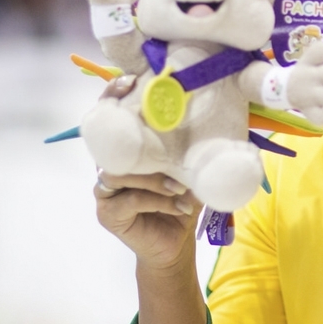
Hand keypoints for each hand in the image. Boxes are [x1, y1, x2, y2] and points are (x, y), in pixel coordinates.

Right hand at [93, 75, 201, 268]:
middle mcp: (111, 165)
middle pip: (106, 142)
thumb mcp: (190, 167)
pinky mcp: (108, 213)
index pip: (112, 116)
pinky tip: (179, 207)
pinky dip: (158, 201)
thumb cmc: (182, 200)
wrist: (176, 243)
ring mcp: (105, 190)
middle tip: (151, 122)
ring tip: (180, 187)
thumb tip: (217, 117)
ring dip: (154, 178)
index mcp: (129, 149)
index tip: (129, 80)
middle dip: (125, 129)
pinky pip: (130, 200)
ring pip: (120, 173)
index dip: (113, 96)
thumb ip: (191, 145)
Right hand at [286, 41, 322, 125]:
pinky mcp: (309, 111)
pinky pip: (319, 118)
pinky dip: (321, 117)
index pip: (320, 50)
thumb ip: (316, 51)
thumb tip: (322, 43)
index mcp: (309, 62)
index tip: (321, 54)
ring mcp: (310, 96)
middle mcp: (310, 77)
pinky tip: (321, 113)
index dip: (322, 52)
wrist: (279, 89)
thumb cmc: (303, 73)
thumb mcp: (307, 59)